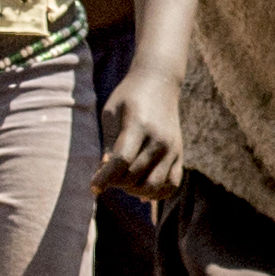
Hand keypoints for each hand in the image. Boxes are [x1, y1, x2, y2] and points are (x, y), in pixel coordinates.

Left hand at [98, 61, 189, 203]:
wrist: (159, 82)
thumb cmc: (128, 97)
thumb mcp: (111, 113)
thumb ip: (110, 143)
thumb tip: (105, 172)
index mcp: (139, 124)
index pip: (122, 160)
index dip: (105, 178)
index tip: (93, 188)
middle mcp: (159, 139)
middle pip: (134, 175)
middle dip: (115, 182)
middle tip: (107, 175)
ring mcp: (173, 148)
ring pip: (153, 186)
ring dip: (133, 190)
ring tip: (124, 180)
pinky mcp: (180, 154)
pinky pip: (171, 185)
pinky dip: (156, 193)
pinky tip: (142, 188)